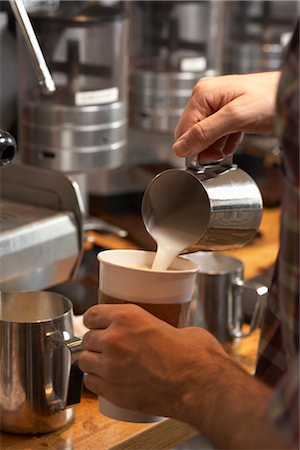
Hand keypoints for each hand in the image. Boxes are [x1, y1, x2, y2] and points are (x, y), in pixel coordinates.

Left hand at [78, 303, 287, 448]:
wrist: (200, 384)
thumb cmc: (193, 355)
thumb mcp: (172, 326)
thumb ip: (153, 326)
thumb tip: (155, 330)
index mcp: (128, 316)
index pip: (93, 314)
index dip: (93, 321)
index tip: (95, 325)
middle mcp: (114, 339)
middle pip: (87, 339)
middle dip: (95, 343)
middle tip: (106, 348)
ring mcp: (111, 366)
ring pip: (84, 361)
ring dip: (93, 362)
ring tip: (105, 365)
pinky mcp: (113, 390)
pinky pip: (90, 383)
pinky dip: (96, 382)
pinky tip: (107, 381)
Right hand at [173, 72, 280, 162]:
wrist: (293, 95)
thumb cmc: (270, 98)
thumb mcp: (234, 118)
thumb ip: (205, 133)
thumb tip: (180, 148)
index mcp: (202, 94)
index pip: (182, 130)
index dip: (193, 148)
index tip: (209, 158)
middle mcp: (206, 97)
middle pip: (191, 134)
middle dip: (204, 148)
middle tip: (220, 154)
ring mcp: (216, 105)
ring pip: (204, 136)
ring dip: (215, 147)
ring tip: (230, 146)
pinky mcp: (227, 113)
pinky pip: (217, 134)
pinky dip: (224, 143)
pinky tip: (234, 142)